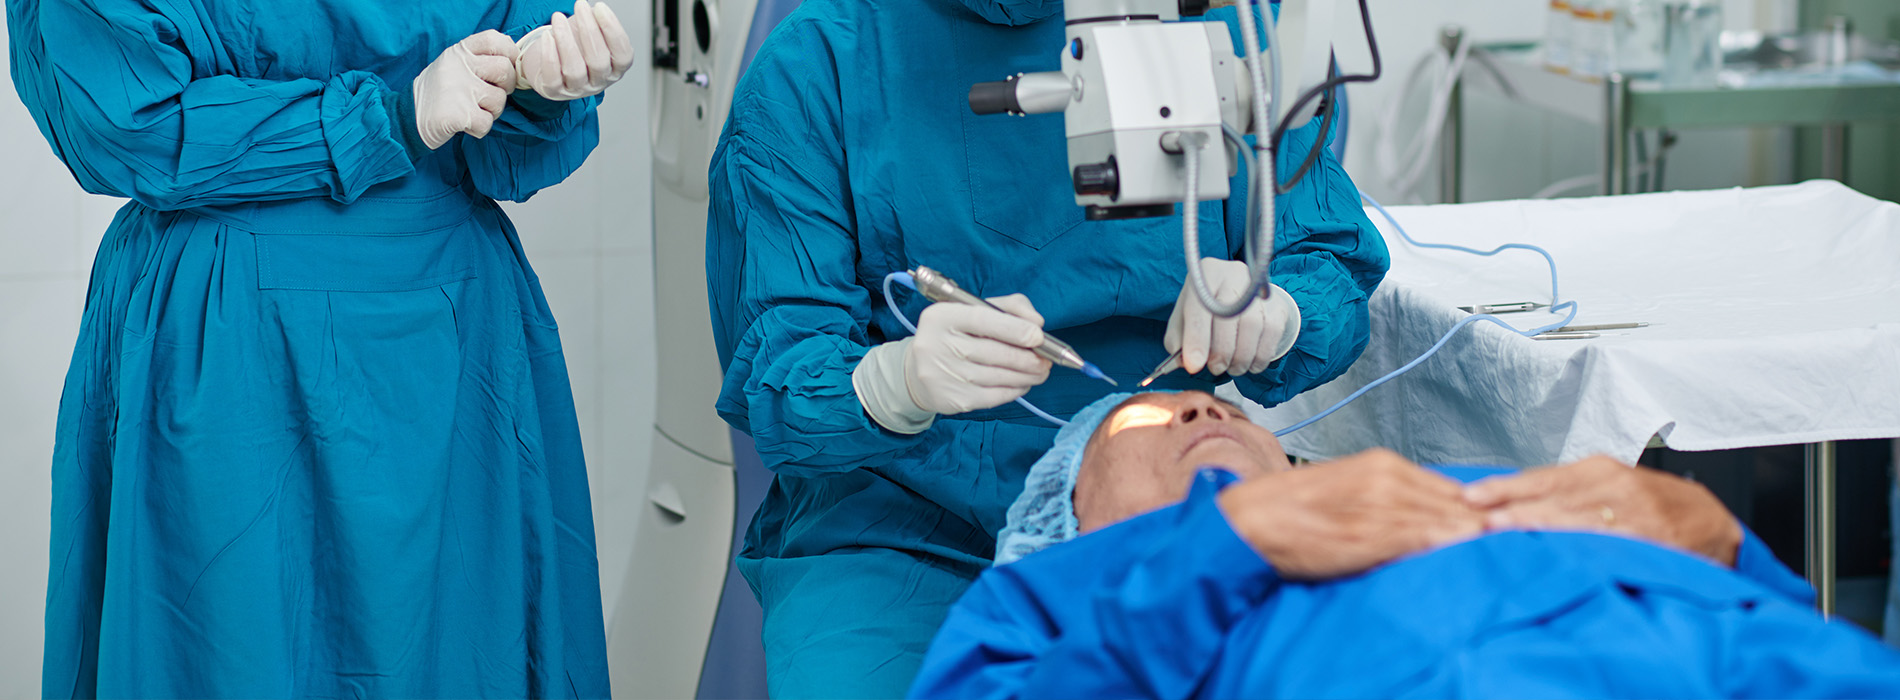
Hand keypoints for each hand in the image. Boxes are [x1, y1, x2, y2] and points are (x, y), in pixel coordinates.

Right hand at [413, 31, 517, 149]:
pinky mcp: (457, 114)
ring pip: (499, 100)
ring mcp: (459, 89)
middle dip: (507, 86)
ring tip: (472, 111)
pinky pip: (487, 123)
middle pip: (505, 69)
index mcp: (458, 52)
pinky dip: (479, 129)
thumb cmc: (439, 92)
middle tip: (491, 95)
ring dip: (492, 111)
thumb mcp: (453, 65)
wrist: (407, 117)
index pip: (494, 40)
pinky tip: (465, 124)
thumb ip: (478, 59)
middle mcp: (458, 66)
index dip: (509, 53)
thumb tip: (514, 59)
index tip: (508, 66)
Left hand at [516, 0, 635, 100]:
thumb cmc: (574, 47)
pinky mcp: (555, 92)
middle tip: (580, 6)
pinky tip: (547, 36)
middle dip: (589, 30)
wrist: (548, 63)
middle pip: (599, 62)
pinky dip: (549, 56)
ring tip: (558, 18)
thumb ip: (596, 24)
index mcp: (615, 69)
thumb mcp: (590, 34)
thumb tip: (594, 11)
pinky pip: (553, 78)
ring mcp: (577, 90)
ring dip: (566, 41)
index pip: (622, 55)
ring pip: (575, 70)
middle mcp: (599, 82)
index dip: (613, 31)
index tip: (600, 8)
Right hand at [904, 295, 1052, 414]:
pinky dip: (1014, 390)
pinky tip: (1023, 383)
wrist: (919, 370)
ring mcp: (942, 374)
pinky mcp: (951, 398)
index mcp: (942, 315)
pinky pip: (993, 396)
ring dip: (1026, 376)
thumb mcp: (976, 311)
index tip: (1038, 336)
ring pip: (997, 377)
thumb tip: (1037, 323)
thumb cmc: (956, 336)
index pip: (982, 319)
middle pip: (993, 352)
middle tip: (1046, 360)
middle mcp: (936, 344)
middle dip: (1027, 358)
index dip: (1014, 329)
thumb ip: (1011, 307)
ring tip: (1040, 372)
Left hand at [1165, 258, 1300, 375]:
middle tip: (1216, 368)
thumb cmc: (1206, 309)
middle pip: (1229, 318)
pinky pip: (1272, 333)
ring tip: (1232, 368)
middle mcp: (1233, 275)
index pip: (1200, 308)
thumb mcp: (1184, 317)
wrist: (1240, 295)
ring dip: (1241, 357)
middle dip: (1221, 352)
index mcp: (1205, 276)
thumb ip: (1178, 340)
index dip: (1196, 340)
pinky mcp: (1277, 304)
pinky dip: (1260, 356)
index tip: (1194, 366)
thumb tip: (1182, 363)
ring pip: (1253, 326)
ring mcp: (1258, 289)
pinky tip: (1250, 364)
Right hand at [1217, 449, 1483, 579]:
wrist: (1249, 522)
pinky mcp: (1369, 538)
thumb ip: (1383, 494)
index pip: (1446, 487)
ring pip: (1443, 521)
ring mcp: (1379, 509)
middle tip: (1512, 533)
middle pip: (1454, 502)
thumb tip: (1418, 512)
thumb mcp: (1343, 485)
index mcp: (1380, 464)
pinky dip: (1444, 546)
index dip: (1473, 508)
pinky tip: (1462, 553)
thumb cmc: (1289, 508)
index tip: (1494, 523)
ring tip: (1497, 545)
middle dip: (1482, 520)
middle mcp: (1385, 480)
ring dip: (1470, 534)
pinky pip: (1419, 542)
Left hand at [1464, 457, 1743, 565]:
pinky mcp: (1655, 538)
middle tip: (1480, 522)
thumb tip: (1500, 508)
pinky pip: (1613, 543)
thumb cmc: (1647, 507)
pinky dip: (1585, 548)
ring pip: (1579, 519)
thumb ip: (1562, 496)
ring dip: (1540, 529)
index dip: (1505, 488)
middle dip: (1515, 511)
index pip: (1540, 478)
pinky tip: (1561, 555)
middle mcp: (1614, 485)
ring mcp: (1635, 512)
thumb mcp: (1605, 489)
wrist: (1711, 523)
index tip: (1471, 498)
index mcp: (1596, 471)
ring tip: (1506, 536)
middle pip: (1554, 498)